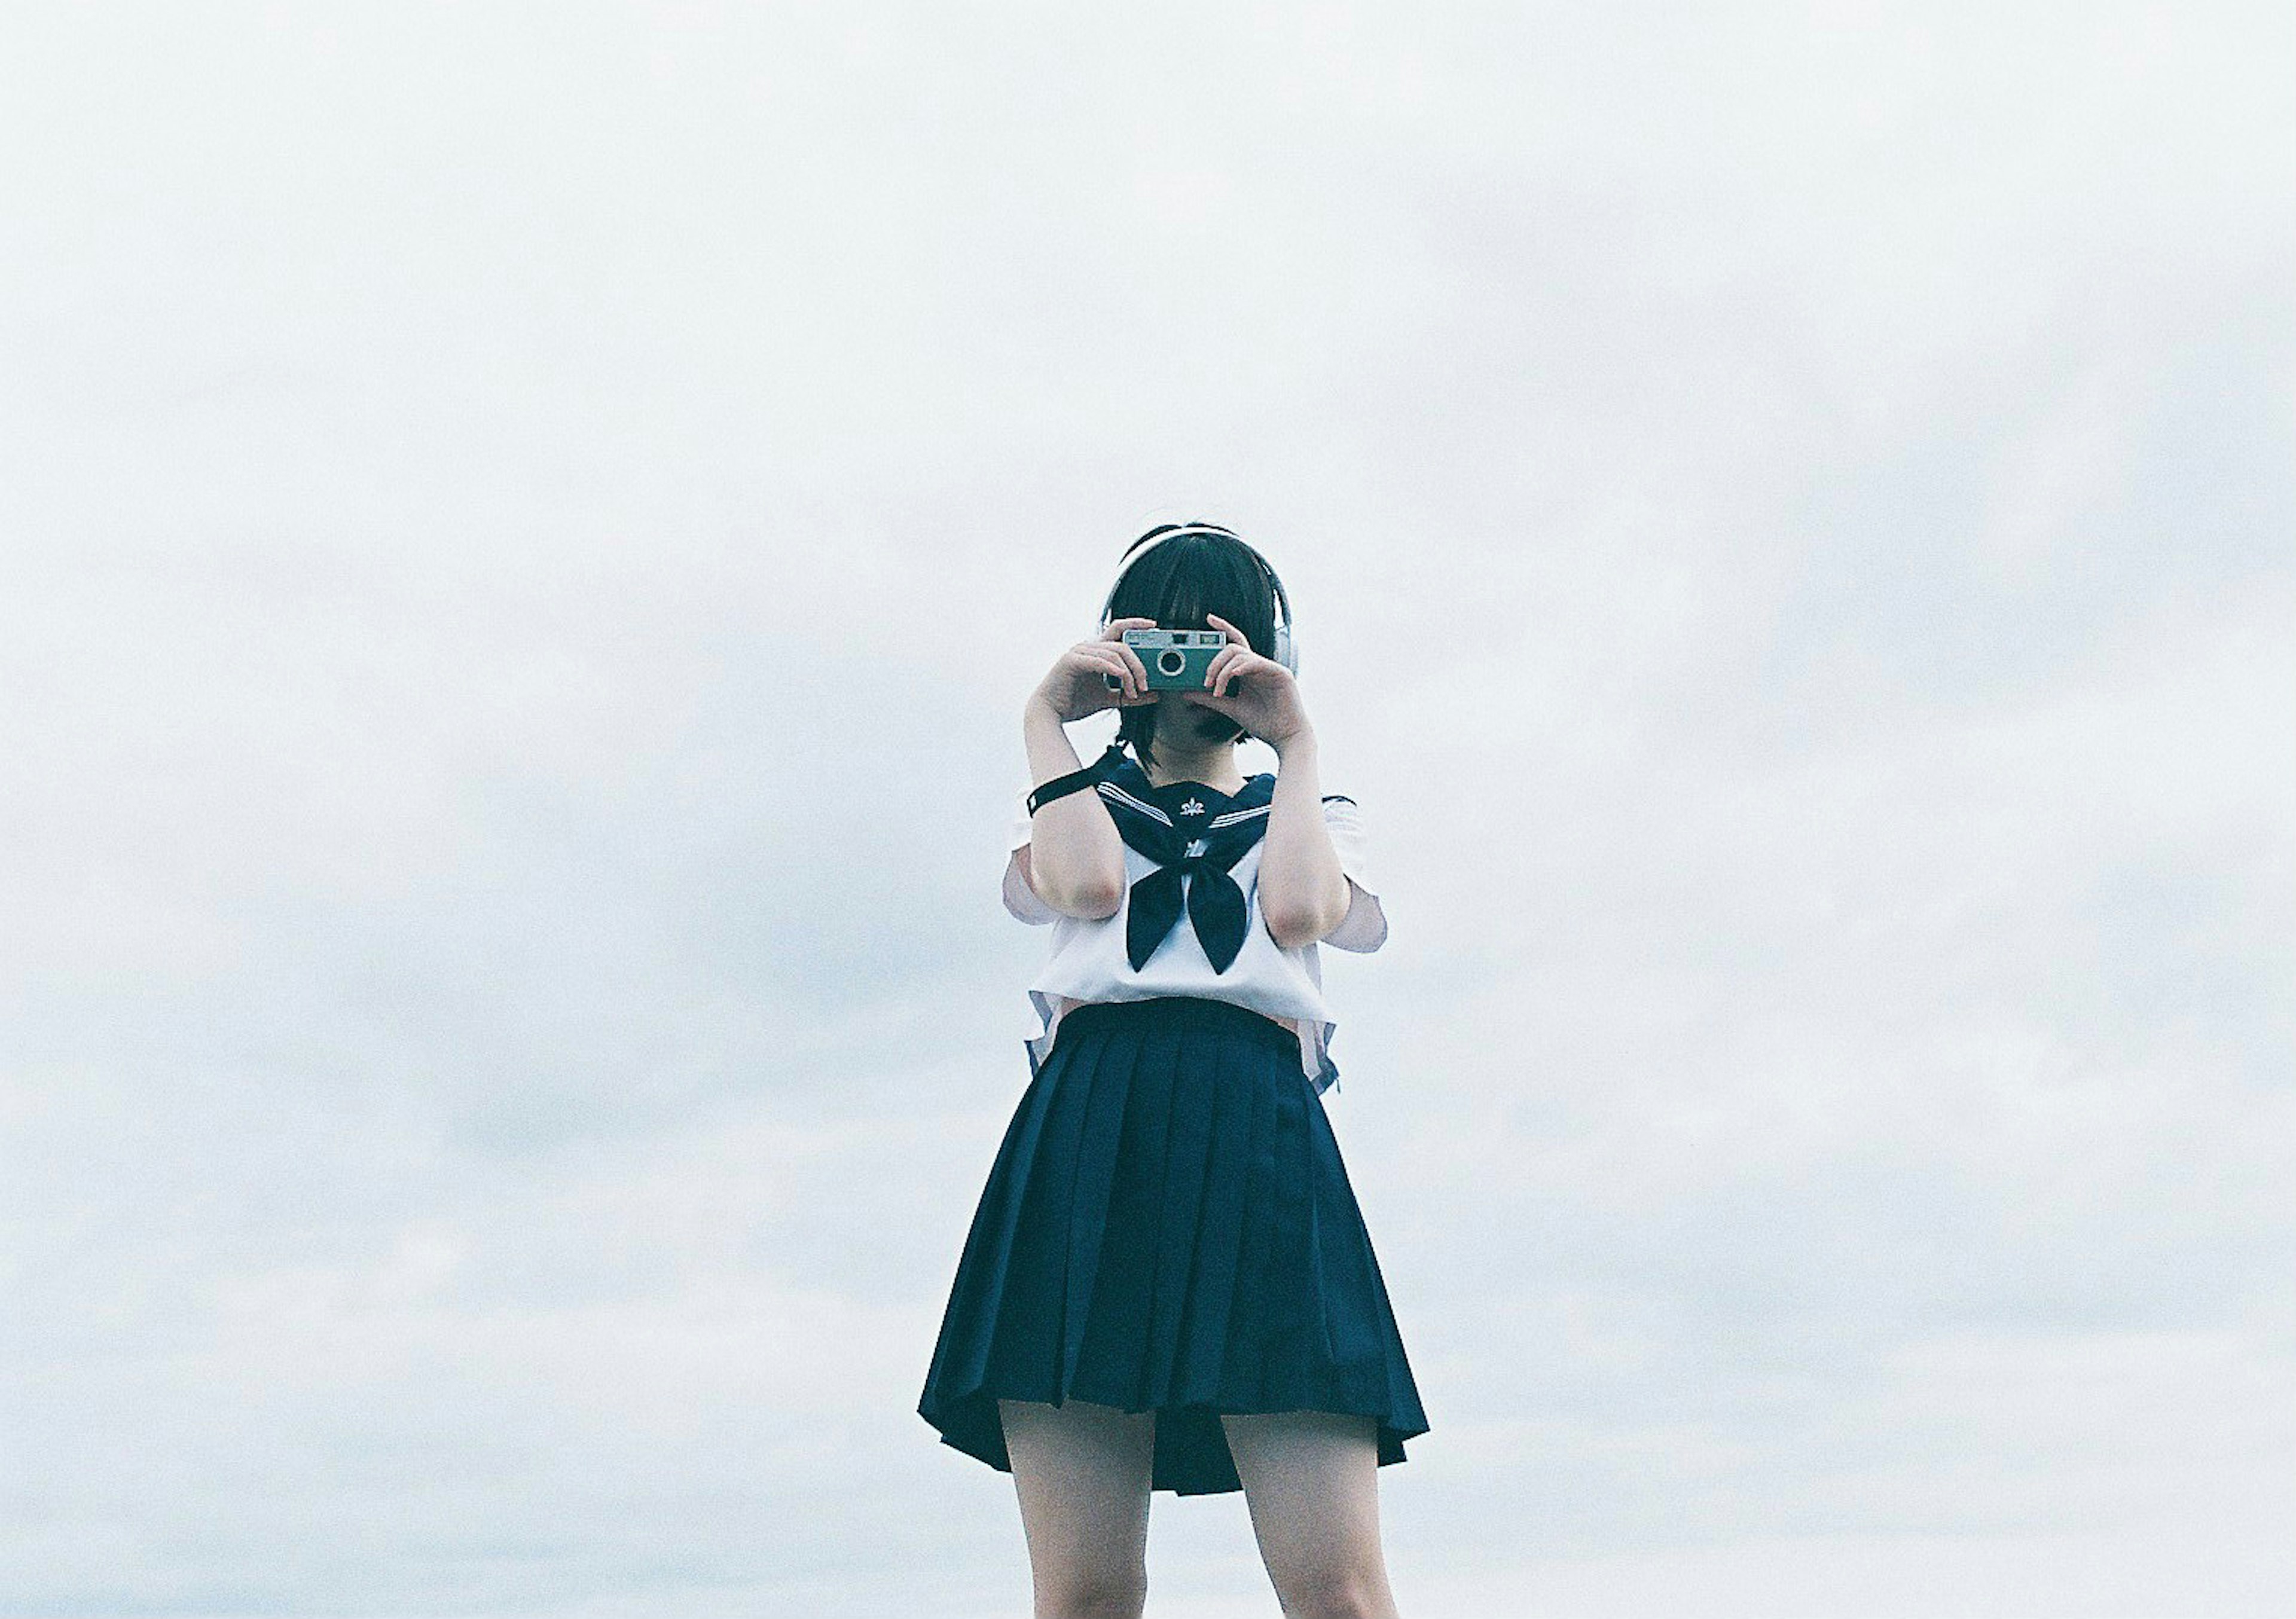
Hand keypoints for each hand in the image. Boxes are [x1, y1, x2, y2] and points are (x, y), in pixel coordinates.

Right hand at [1029, 616, 1163, 722]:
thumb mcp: (1109, 699)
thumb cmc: (1074, 703)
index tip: (1153, 626)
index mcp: (1096, 652)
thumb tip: (1154, 695)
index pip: (1118, 629)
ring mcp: (1079, 652)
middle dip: (1139, 664)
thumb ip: (1129, 696)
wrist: (1050, 713)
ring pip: (1114, 653)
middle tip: (1146, 684)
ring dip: (1129, 673)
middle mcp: (1088, 648)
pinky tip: (1122, 678)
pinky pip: (1099, 661)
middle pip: (1122, 645)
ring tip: (1134, 692)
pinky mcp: (1072, 661)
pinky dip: (1114, 669)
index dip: (1135, 624)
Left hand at [1178, 613, 1312, 749]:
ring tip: (1216, 688)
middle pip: (1233, 647)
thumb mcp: (1231, 708)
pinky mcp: (1280, 674)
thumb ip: (1211, 699)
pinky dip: (1242, 667)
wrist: (1286, 738)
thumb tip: (1186, 692)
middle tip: (1206, 680)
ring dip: (1223, 670)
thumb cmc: (1264, 723)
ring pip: (1241, 654)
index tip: (1208, 619)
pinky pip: (1257, 663)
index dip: (1223, 628)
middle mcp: (1259, 667)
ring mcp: (1270, 669)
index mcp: (1249, 672)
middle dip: (1214, 661)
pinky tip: (1233, 676)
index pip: (1235, 644)